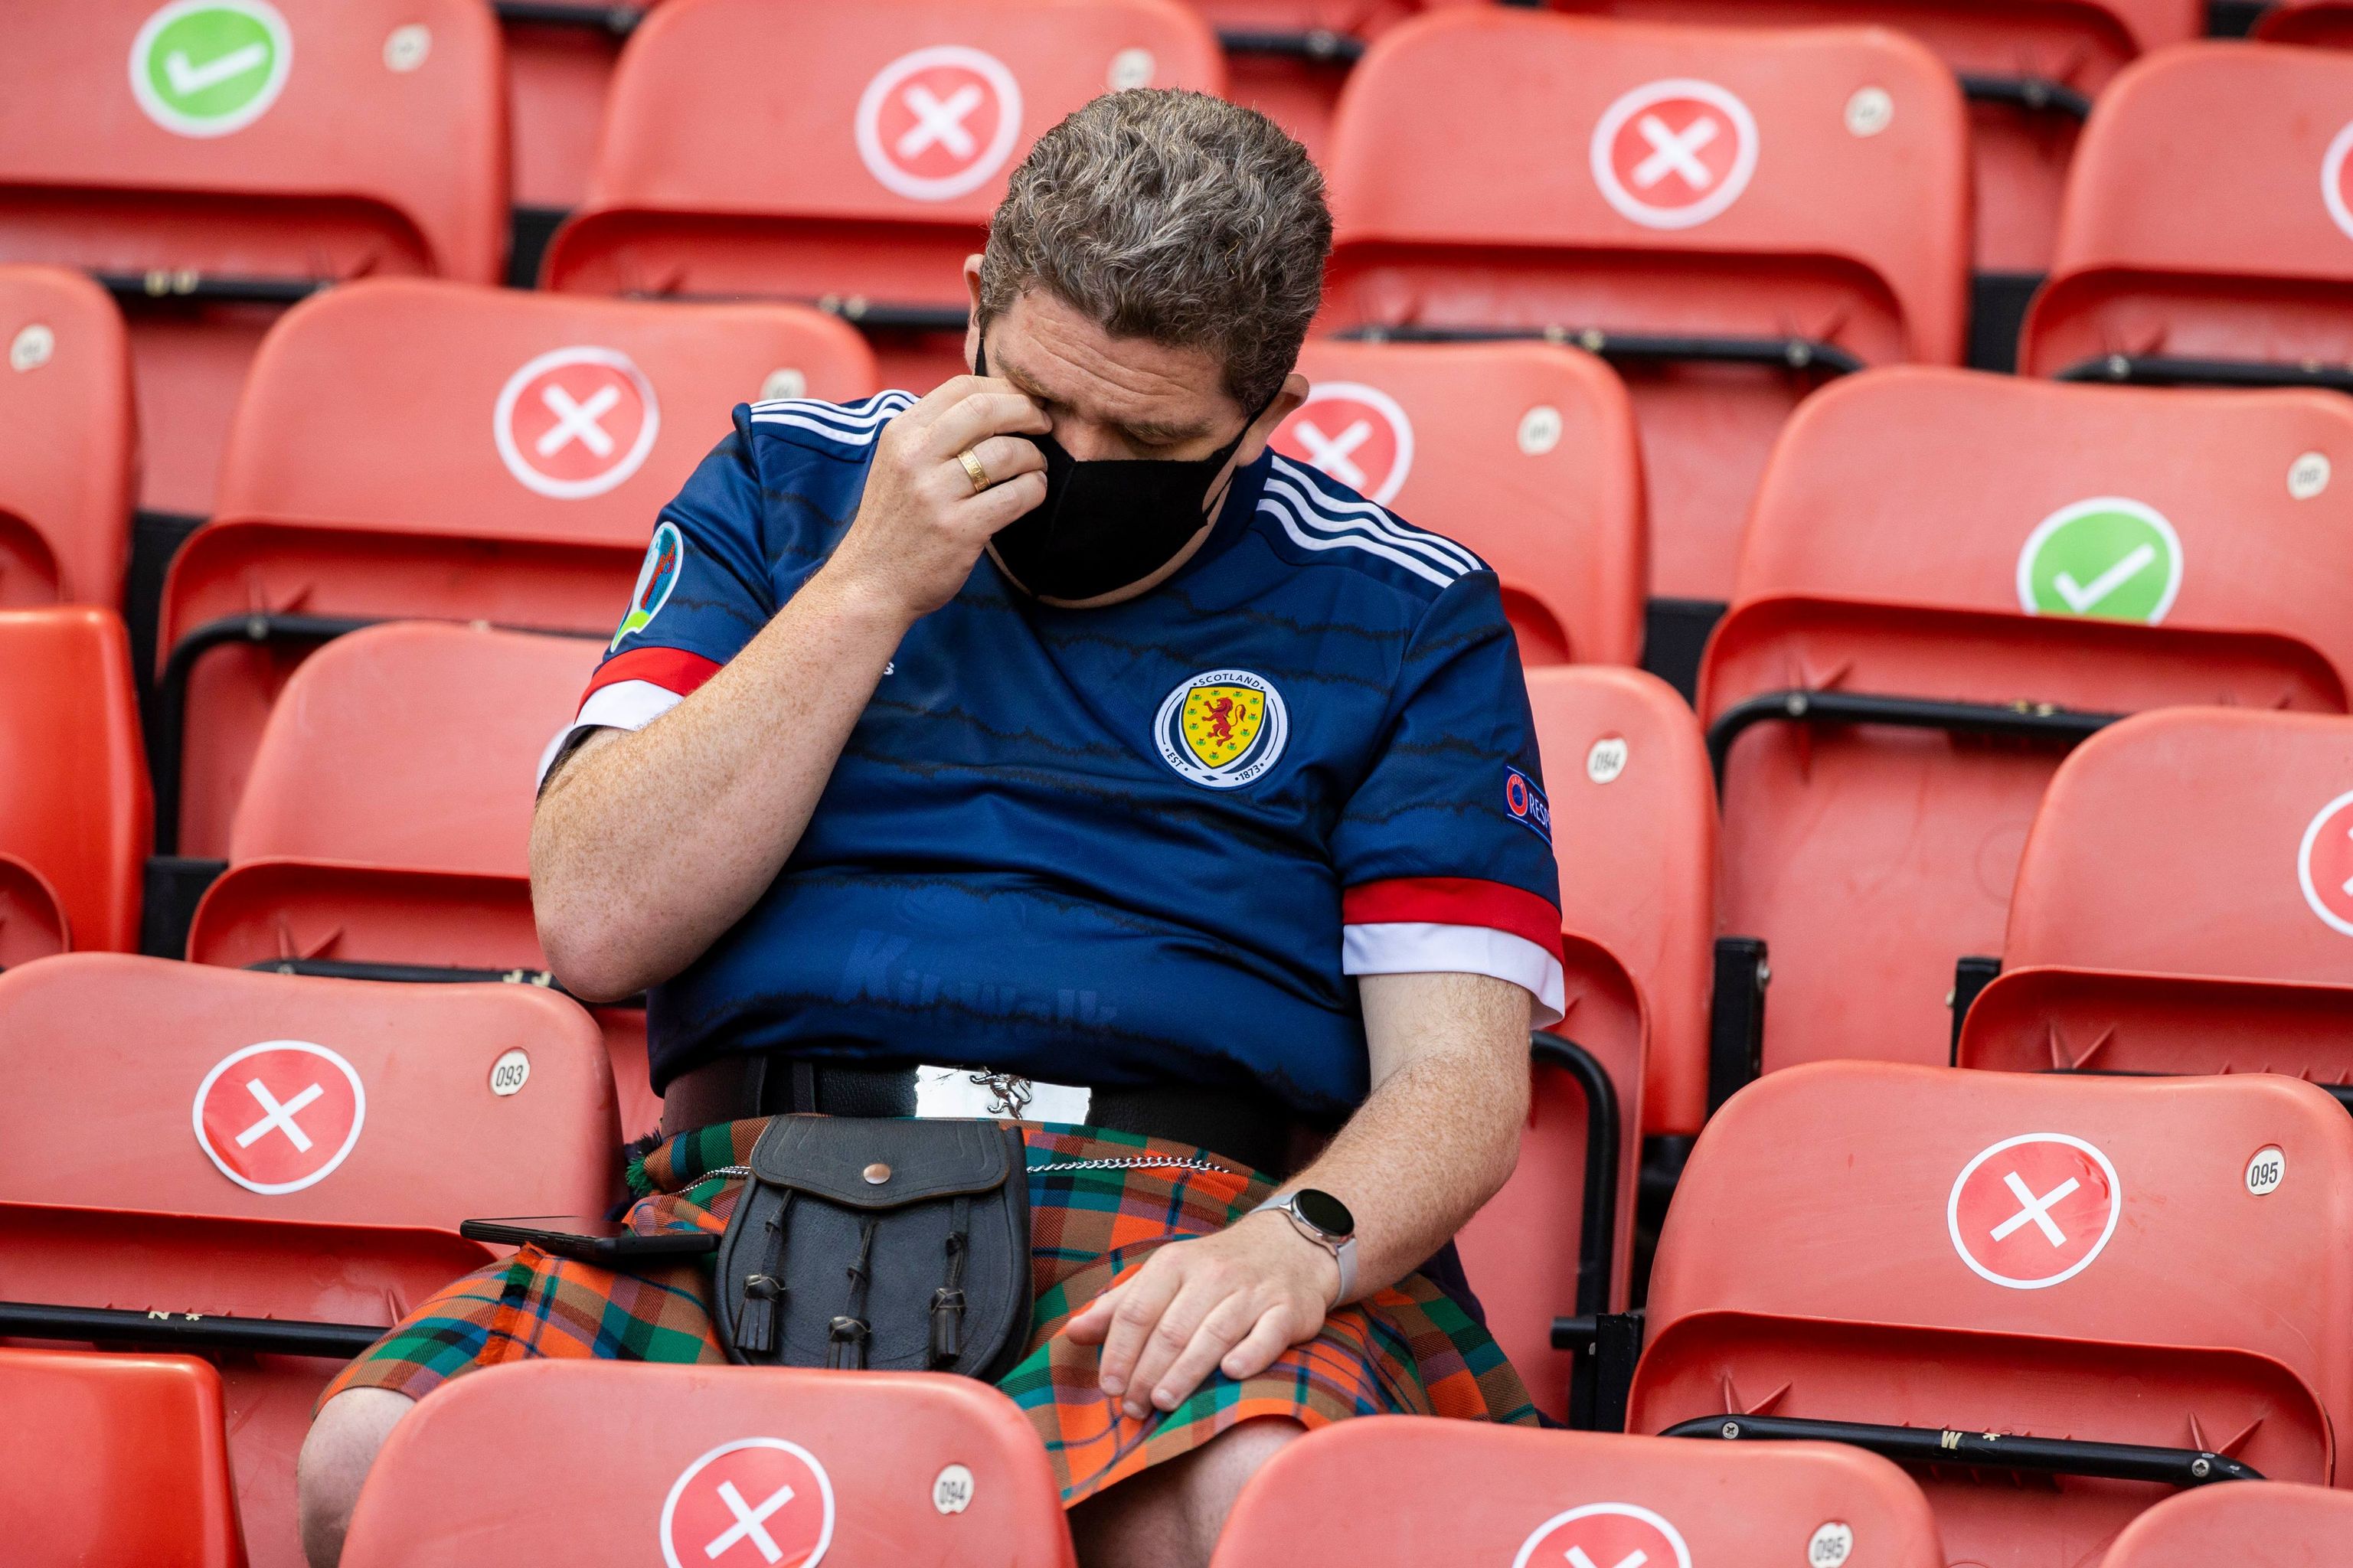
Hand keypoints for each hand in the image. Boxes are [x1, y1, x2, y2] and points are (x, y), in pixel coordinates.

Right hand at [821, 375, 1051, 621]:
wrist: (870, 583)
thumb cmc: (896, 522)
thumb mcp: (899, 464)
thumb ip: (936, 433)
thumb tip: (995, 402)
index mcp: (902, 433)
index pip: (961, 387)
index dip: (1004, 388)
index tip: (1025, 401)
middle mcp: (915, 457)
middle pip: (986, 409)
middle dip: (1027, 412)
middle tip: (1044, 424)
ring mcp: (936, 493)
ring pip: (1006, 452)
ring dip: (1034, 456)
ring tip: (1036, 466)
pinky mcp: (959, 529)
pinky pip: (1016, 495)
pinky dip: (1035, 488)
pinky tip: (1032, 491)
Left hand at [1064, 1211, 1340, 1419]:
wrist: (1290, 1246)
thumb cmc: (1215, 1270)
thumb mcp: (1165, 1275)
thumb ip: (1120, 1305)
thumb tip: (1072, 1331)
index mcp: (1174, 1264)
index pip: (1137, 1311)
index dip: (1119, 1352)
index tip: (1108, 1387)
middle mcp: (1212, 1274)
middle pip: (1171, 1329)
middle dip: (1147, 1373)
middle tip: (1134, 1407)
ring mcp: (1252, 1291)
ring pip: (1213, 1335)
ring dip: (1185, 1372)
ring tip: (1163, 1403)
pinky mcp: (1288, 1310)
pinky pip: (1267, 1335)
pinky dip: (1249, 1355)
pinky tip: (1230, 1374)